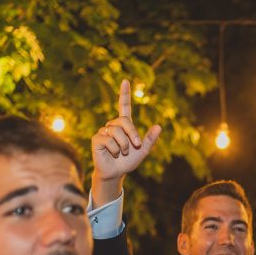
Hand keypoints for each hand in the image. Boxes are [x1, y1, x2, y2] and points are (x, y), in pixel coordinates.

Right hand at [91, 80, 161, 203]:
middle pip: (124, 121)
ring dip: (123, 145)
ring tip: (122, 152)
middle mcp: (112, 125)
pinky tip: (113, 154)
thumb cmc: (128, 161)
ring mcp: (103, 131)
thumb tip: (159, 126)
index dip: (124, 94)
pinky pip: (108, 140)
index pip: (123, 106)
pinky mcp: (96, 139)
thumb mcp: (143, 150)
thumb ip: (150, 139)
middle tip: (136, 145)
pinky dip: (115, 149)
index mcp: (124, 126)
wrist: (116, 173)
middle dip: (132, 134)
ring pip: (116, 131)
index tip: (126, 81)